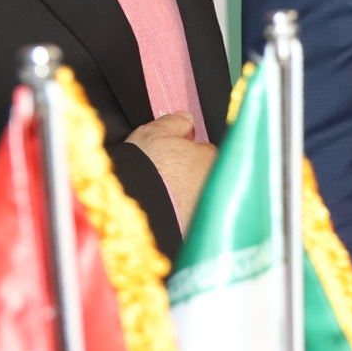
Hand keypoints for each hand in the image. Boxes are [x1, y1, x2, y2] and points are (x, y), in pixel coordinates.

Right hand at [125, 113, 217, 232]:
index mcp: (212, 159)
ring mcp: (207, 210)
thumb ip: (174, 123)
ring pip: (199, 200)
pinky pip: (188, 222)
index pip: (208, 153)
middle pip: (206, 177)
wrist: (134, 207)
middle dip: (191, 177)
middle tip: (166, 178)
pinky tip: (162, 216)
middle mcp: (217, 185)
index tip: (175, 157)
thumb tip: (186, 118)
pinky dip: (179, 219)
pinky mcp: (194, 232)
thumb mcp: (154, 133)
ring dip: (185, 199)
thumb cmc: (146, 166)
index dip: (190, 153)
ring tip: (161, 199)